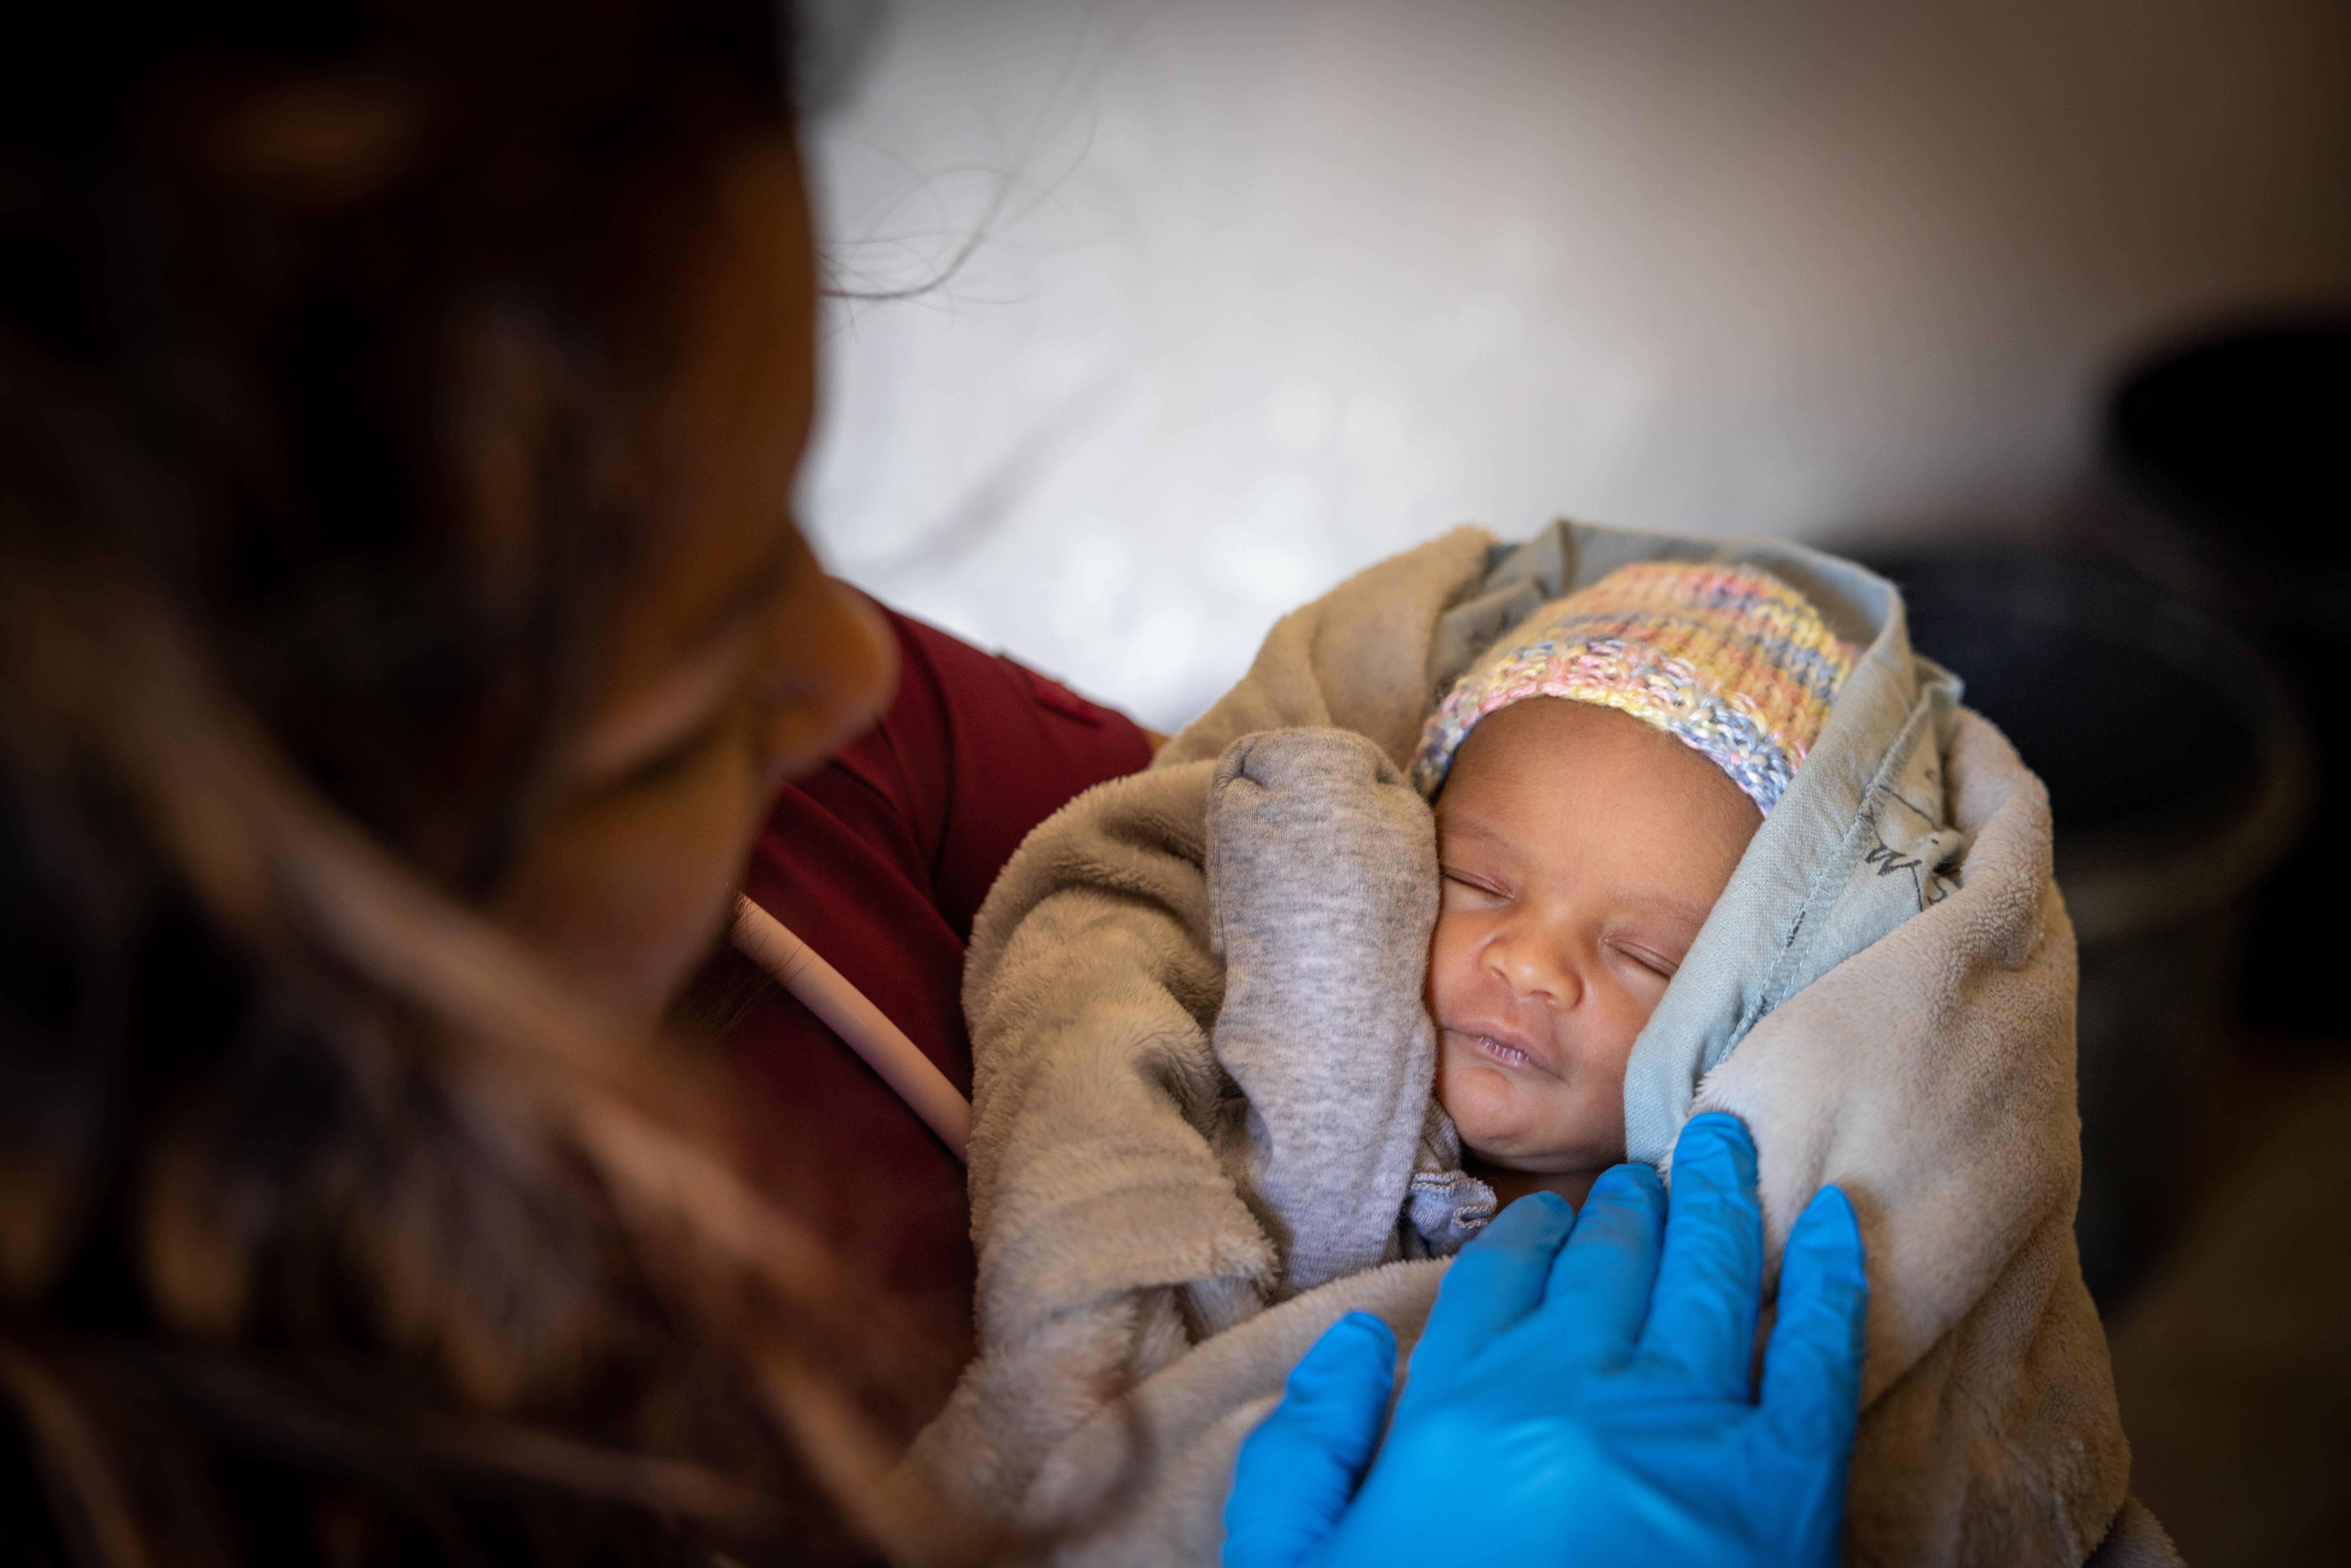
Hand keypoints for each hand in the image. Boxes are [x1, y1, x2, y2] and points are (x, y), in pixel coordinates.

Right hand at [1222, 1113, 1866, 1567]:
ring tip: (1727, 1145)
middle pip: (1608, 1259)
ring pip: (1708, 1273)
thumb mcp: (1305, 1564)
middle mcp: (1573, 1394)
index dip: (1534, 1234)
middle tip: (1651, 1168)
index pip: (1505, 1277)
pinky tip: (1835, 1219)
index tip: (1556, 1216)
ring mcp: (1685, 1431)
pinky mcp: (1783, 1483)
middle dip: (1629, 1201)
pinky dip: (1830, 1274)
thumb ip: (1307, 1451)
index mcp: (1462, 1408)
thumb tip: (1354, 1342)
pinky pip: (1816, 1349)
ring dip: (1718, 1197)